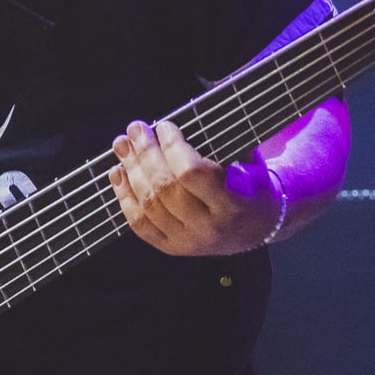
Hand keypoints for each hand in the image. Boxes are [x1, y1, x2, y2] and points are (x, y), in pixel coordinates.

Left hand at [109, 118, 280, 256]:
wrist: (257, 229)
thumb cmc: (253, 189)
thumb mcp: (250, 166)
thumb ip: (221, 147)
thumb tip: (178, 126)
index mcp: (232, 206)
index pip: (193, 174)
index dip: (173, 147)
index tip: (166, 127)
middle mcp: (208, 229)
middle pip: (165, 188)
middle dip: (146, 154)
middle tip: (135, 129)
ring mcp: (187, 242)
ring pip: (149, 204)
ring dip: (131, 171)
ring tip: (122, 146)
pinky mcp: (171, 248)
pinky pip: (139, 224)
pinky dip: (124, 197)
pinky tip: (118, 174)